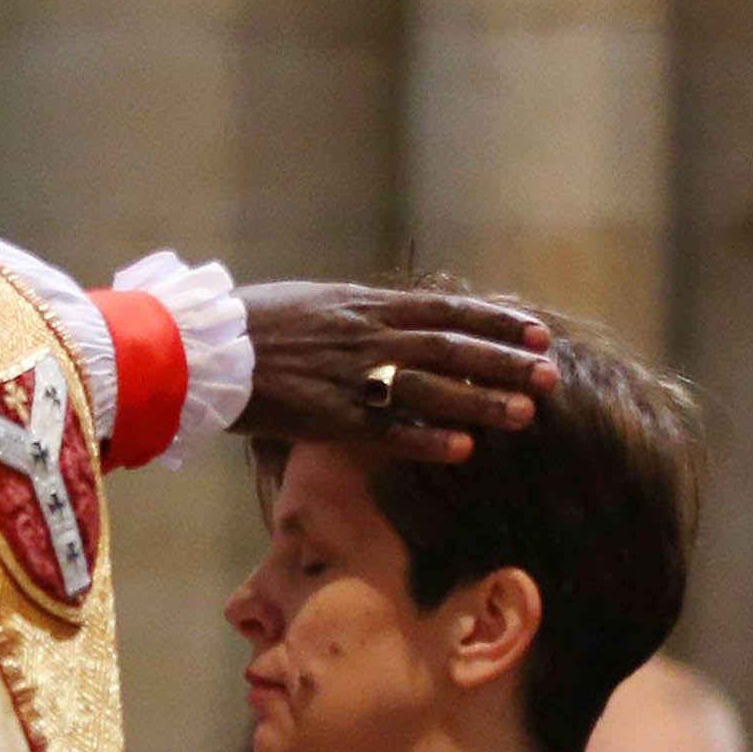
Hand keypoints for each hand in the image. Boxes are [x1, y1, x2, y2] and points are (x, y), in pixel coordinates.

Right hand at [231, 282, 557, 462]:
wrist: (201, 345)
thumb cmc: (250, 320)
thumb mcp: (312, 302)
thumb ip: (356, 315)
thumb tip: (388, 319)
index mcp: (363, 304)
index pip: (445, 310)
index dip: (493, 322)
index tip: (534, 332)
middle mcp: (367, 337)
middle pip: (451, 349)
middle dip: (503, 361)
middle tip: (551, 373)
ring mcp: (351, 377)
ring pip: (431, 389)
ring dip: (481, 401)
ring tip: (527, 413)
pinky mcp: (330, 415)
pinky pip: (388, 430)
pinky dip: (427, 439)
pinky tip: (464, 449)